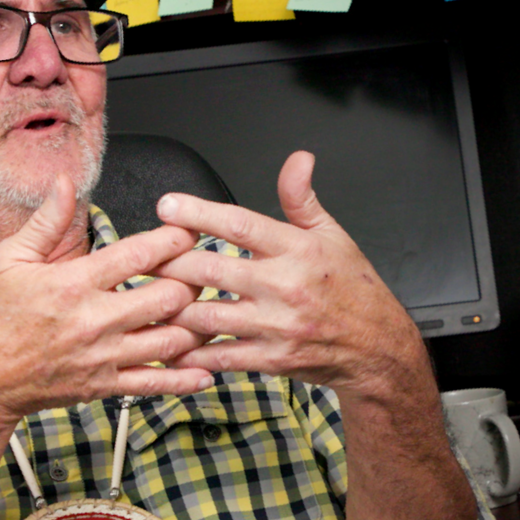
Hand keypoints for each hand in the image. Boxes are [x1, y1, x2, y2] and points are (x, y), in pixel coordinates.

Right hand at [0, 174, 213, 425]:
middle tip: (201, 270)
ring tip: (207, 310)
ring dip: (195, 325)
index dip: (174, 238)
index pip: (139, 254)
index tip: (189, 230)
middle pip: (168, 297)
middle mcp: (93, 321)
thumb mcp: (5, 259)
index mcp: (72, 283)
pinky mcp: (102, 387)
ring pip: (171, 341)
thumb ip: (45, 222)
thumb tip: (64, 183)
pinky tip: (204, 371)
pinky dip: (184, 379)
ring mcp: (101, 357)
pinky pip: (154, 385)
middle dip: (192, 280)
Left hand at [154, 151, 429, 398]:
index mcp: (296, 250)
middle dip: (169, 264)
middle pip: (211, 270)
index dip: (199, 213)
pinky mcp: (272, 359)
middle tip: (142, 258)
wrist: (377, 347)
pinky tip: (170, 344)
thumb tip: (297, 160)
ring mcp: (277, 325)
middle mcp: (284, 286)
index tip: (167, 205)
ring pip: (207, 315)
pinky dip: (193, 351)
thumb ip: (302, 199)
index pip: (239, 224)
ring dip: (172, 308)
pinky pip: (222, 355)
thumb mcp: (333, 236)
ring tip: (147, 299)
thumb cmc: (352, 288)